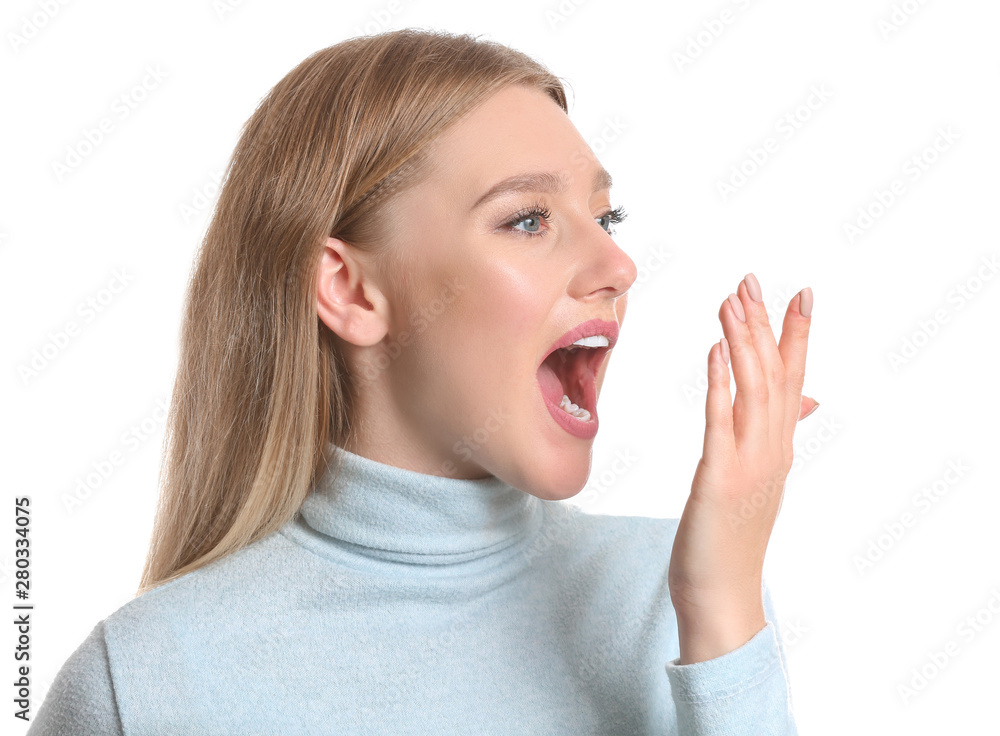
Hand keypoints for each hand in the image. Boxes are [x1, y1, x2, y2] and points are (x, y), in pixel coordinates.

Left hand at [668, 273, 813, 663]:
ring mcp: (750, 464)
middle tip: (753, 279)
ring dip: (744, 342)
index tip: (800, 293)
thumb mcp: (758, 480)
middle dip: (765, 325)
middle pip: (774, 375)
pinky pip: (722, 424)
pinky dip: (721, 385)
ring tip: (734, 300)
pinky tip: (715, 352)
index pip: (792, 380)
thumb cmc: (731, 538)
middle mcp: (771, 450)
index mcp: (777, 448)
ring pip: (753, 391)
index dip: (796, 335)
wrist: (721, 596)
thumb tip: (806, 401)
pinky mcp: (719, 480)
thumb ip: (776, 436)